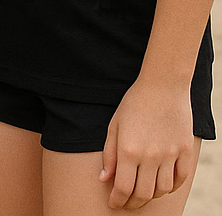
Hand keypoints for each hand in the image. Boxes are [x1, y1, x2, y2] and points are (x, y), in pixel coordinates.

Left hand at [100, 77, 196, 208]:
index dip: (117, 200)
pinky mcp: (185, 152)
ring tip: (142, 192)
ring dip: (151, 196)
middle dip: (132, 203)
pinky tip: (161, 185)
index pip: (123, 187)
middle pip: (143, 194)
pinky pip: (180, 180)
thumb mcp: (114, 125)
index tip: (114, 204)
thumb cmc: (134, 104)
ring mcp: (170, 155)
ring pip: (162, 190)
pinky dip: (170, 187)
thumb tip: (104, 179)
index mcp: (128, 149)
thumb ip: (109, 154)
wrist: (163, 86)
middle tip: (126, 203)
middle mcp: (150, 156)